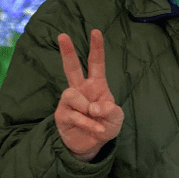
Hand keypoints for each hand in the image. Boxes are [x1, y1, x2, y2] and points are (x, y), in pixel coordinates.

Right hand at [55, 29, 123, 160]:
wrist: (92, 145)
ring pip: (70, 93)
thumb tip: (96, 107)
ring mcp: (69, 101)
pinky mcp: (62, 114)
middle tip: (62, 35)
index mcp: (96, 85)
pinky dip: (88, 123)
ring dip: (85, 107)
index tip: (96, 32)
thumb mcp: (116, 118)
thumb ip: (111, 111)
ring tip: (93, 116)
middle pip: (72, 67)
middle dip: (68, 51)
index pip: (96, 63)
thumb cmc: (105, 125)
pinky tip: (96, 129)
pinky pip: (74, 114)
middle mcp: (81, 89)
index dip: (97, 48)